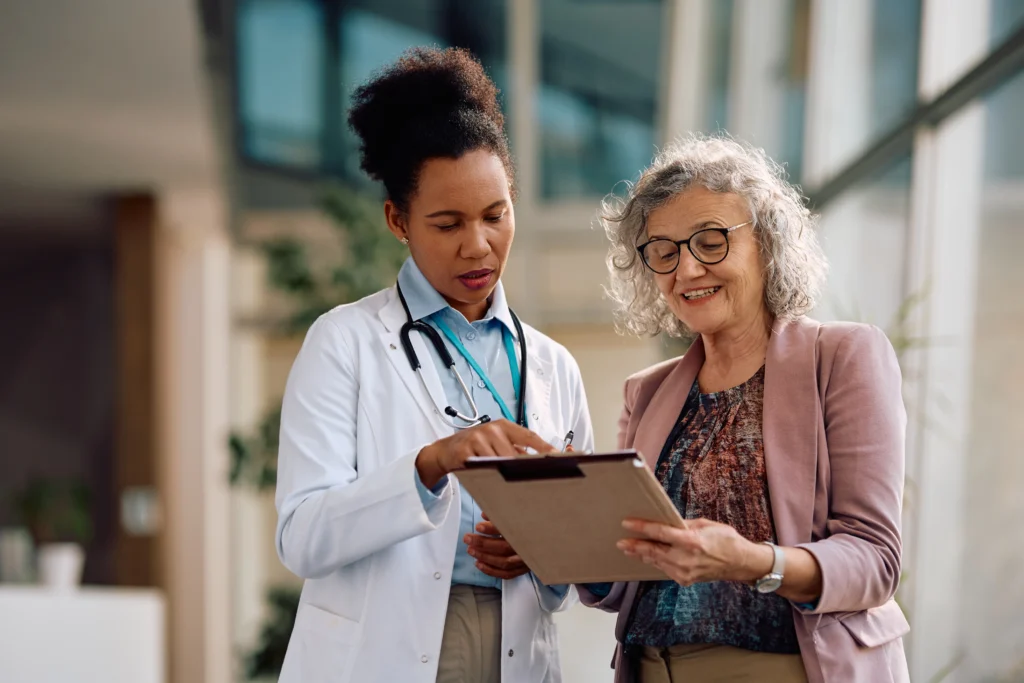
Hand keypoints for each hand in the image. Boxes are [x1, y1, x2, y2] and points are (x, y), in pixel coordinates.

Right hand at [416, 420, 554, 487]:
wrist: (445, 449)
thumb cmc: (475, 446)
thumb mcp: (495, 441)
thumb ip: (515, 448)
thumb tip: (541, 461)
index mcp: (503, 426)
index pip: (529, 436)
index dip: (544, 447)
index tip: (559, 457)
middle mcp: (491, 429)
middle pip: (515, 454)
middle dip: (523, 469)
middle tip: (535, 481)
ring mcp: (477, 439)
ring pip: (499, 463)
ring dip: (505, 476)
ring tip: (513, 486)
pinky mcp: (464, 452)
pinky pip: (481, 468)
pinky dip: (487, 477)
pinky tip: (491, 483)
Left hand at [464, 516, 529, 579]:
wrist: (548, 540)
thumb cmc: (530, 527)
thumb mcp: (518, 517)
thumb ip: (501, 516)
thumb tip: (484, 515)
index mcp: (527, 531)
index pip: (508, 530)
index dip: (492, 528)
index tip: (478, 526)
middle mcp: (527, 547)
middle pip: (503, 547)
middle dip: (483, 543)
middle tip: (468, 538)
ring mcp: (525, 560)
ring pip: (503, 562)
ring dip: (485, 557)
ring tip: (471, 550)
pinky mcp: (523, 569)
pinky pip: (506, 574)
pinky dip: (491, 570)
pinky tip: (479, 564)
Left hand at [616, 518, 771, 585]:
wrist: (740, 563)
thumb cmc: (726, 539)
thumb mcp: (705, 525)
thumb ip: (684, 526)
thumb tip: (666, 523)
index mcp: (692, 541)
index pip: (660, 533)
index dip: (641, 528)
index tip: (627, 524)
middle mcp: (686, 559)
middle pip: (653, 551)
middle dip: (635, 546)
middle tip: (620, 542)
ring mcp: (685, 572)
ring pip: (656, 562)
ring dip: (641, 555)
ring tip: (628, 548)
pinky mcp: (685, 580)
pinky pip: (665, 569)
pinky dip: (655, 562)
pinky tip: (647, 557)